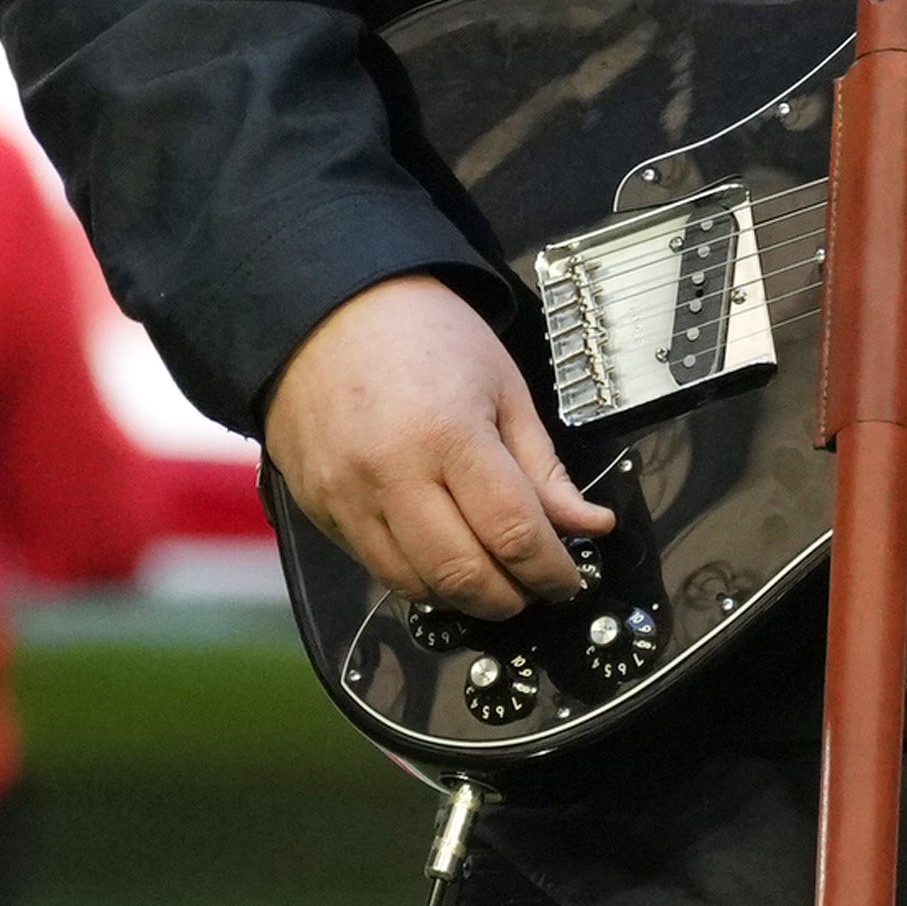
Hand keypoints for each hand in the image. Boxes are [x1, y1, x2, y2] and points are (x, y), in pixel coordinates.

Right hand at [260, 273, 610, 616]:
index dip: (552, 571)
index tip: (569, 579)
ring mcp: (347, 496)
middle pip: (464, 575)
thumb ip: (543, 466)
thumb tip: (589, 524)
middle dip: (511, 598)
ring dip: (463, 598)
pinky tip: (441, 558)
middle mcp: (392, 474)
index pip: (513, 533)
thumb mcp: (503, 385)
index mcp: (450, 434)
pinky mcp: (318, 508)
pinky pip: (374, 568)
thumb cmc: (424, 334)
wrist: (327, 307)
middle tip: (533, 587)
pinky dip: (417, 577)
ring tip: (491, 578)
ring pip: (415, 586)